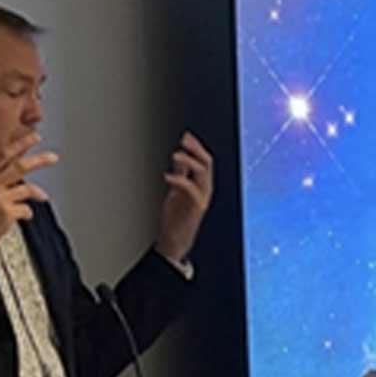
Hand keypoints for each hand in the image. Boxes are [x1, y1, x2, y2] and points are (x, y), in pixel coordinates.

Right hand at [0, 132, 54, 268]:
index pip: (3, 154)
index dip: (20, 144)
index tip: (34, 137)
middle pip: (19, 167)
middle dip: (39, 160)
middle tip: (53, 157)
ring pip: (26, 188)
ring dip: (38, 192)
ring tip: (43, 196)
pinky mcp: (6, 214)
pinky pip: (26, 209)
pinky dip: (27, 212)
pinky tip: (24, 216)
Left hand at [155, 131, 212, 264]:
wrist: (175, 241)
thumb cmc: (176, 218)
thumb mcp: (177, 191)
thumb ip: (181, 174)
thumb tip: (180, 157)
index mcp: (201, 185)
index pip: (204, 160)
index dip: (196, 147)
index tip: (186, 136)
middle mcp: (204, 190)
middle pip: (207, 163)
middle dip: (196, 149)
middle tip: (185, 140)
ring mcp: (202, 198)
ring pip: (203, 173)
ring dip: (190, 161)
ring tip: (176, 154)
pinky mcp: (196, 207)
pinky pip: (191, 189)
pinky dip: (179, 180)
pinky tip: (168, 176)